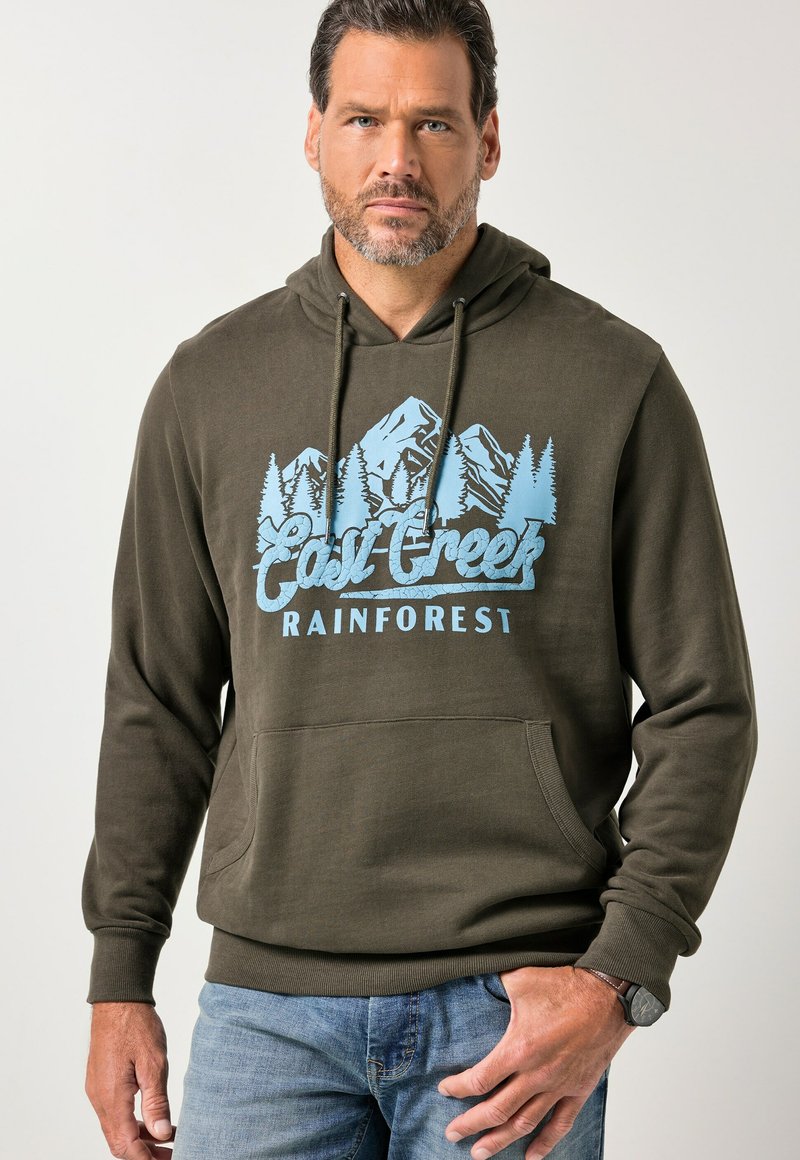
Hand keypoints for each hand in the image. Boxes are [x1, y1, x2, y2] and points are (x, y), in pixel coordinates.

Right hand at [85, 1001, 176, 1157]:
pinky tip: (153, 1117)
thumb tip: (161, 1134)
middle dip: (144, 1153)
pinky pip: (114, 1113)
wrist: (118, 999)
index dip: (146, 1159)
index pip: (126, 1145)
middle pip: (119, 1142)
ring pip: (116, 1129)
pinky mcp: (101, 1083)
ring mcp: (98, 1091)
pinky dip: (132, 1122)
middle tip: (171, 1154)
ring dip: (139, 1139)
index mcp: (112, 1098)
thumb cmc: (136, 1025)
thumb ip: (157, 1101)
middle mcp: (100, 1099)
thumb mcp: (154, 1063)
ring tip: (167, 1138)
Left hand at [437, 965, 635, 1158]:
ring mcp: (559, 1086)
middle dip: (470, 1124)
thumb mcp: (521, 979)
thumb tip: (474, 976)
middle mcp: (537, 1074)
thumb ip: (494, 984)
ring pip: (523, 1123)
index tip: (445, 1090)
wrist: (609, 995)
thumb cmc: (566, 985)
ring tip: (479, 1153)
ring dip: (499, 1140)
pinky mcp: (578, 1089)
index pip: (479, 1079)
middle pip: (496, 1110)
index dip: (458, 1088)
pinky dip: (545, 1144)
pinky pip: (560, 1124)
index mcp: (519, 1048)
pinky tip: (530, 1156)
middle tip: (451, 1134)